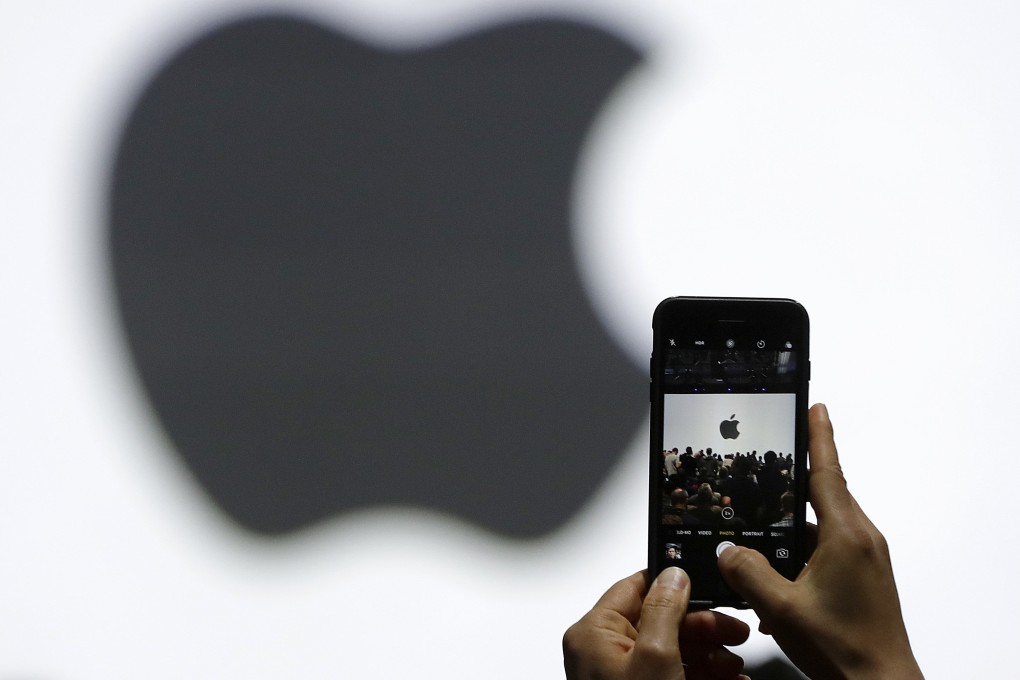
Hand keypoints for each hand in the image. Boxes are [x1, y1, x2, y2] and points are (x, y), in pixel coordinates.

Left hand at [563, 568, 749, 679]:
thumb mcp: (656, 656)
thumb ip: (665, 609)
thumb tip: (673, 574)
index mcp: (594, 634)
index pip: (634, 588)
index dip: (672, 584)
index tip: (707, 583)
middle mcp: (606, 653)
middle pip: (661, 620)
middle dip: (703, 627)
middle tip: (735, 631)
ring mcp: (625, 679)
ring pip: (674, 651)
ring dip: (711, 655)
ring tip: (736, 665)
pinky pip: (676, 677)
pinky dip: (705, 677)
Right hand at [718, 404, 923, 679]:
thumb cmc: (846, 650)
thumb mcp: (781, 606)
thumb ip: (748, 571)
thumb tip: (728, 550)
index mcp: (847, 535)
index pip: (828, 470)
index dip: (819, 435)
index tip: (815, 406)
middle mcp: (862, 540)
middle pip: (821, 498)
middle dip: (788, 494)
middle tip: (761, 484)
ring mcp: (867, 560)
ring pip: (820, 530)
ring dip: (791, 539)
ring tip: (761, 561)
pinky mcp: (866, 578)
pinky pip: (828, 553)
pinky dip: (802, 561)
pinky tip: (780, 589)